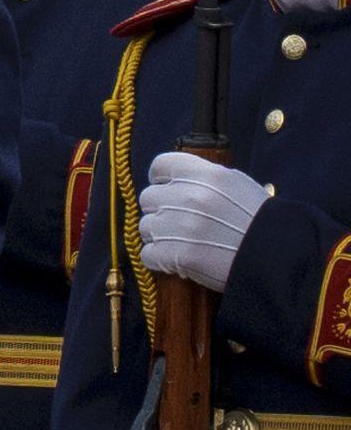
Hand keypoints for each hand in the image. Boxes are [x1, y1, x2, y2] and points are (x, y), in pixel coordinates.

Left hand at [139, 151, 269, 290]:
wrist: (283, 263)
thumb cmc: (265, 225)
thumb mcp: (240, 187)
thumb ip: (206, 179)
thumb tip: (177, 179)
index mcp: (207, 175)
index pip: (161, 165)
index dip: (161, 179)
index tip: (166, 189)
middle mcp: (190, 196)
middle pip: (149, 198)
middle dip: (161, 211)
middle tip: (178, 224)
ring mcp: (182, 226)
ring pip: (146, 227)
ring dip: (159, 237)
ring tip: (181, 244)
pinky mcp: (179, 255)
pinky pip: (148, 254)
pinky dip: (158, 260)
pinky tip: (176, 262)